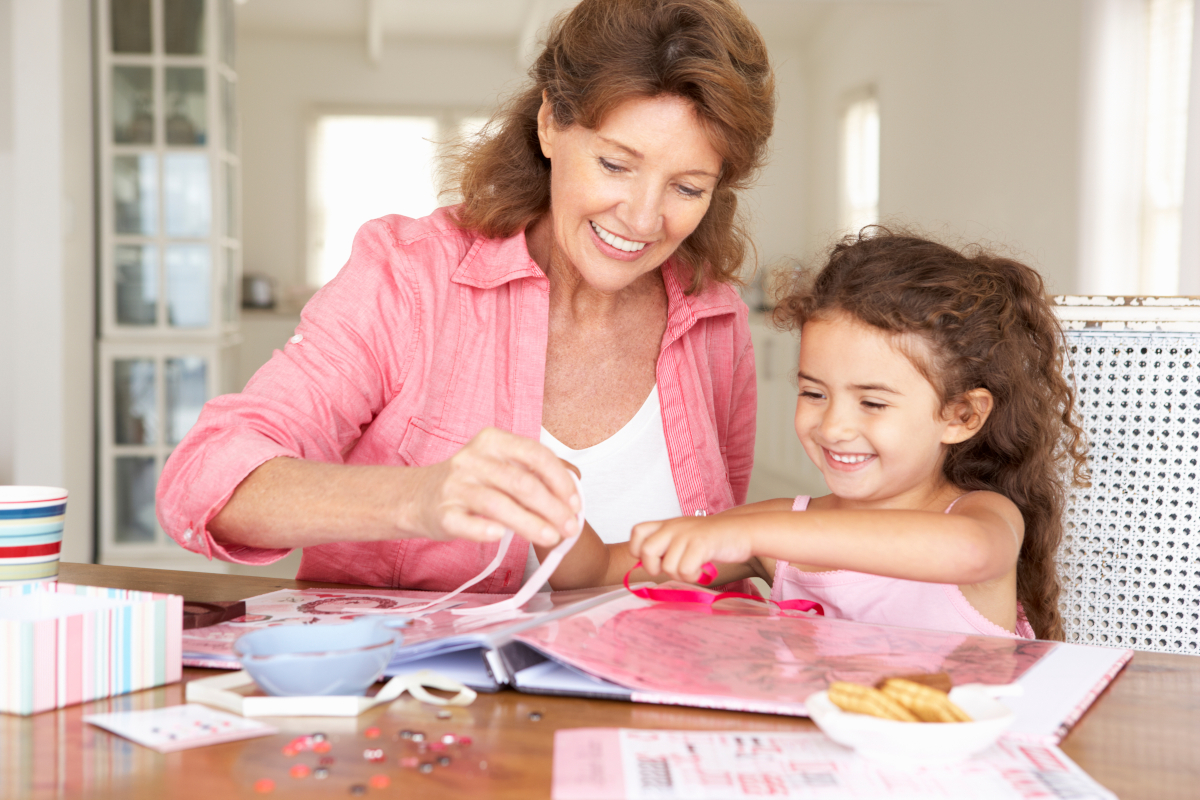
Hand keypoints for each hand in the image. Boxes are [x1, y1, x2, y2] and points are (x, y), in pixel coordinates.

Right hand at [406, 428, 581, 546]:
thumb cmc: (469, 482)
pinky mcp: (442, 513)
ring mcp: (455, 486)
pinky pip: (466, 523)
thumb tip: (576, 483)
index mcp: (492, 441)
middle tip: (570, 527)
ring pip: (498, 504)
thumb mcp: (500, 464)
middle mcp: (472, 460)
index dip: (560, 479)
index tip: (576, 502)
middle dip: (552, 507)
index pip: (535, 454)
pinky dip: (485, 530)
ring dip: (530, 523)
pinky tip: (502, 536)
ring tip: (552, 538)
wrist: (418, 496)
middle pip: (521, 482)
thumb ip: (535, 470)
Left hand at [629, 515, 754, 582]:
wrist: (743, 530)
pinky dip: (693, 577)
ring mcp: (687, 534)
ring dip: (679, 575)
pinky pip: (685, 570)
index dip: (638, 550)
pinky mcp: (701, 544)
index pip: (637, 531)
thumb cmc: (713, 539)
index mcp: (667, 524)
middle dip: (654, 568)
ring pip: (667, 566)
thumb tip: (650, 567)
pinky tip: (702, 571)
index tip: (654, 559)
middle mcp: (674, 527)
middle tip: (672, 569)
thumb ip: (667, 546)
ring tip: (693, 569)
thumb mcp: (685, 536)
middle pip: (646, 551)